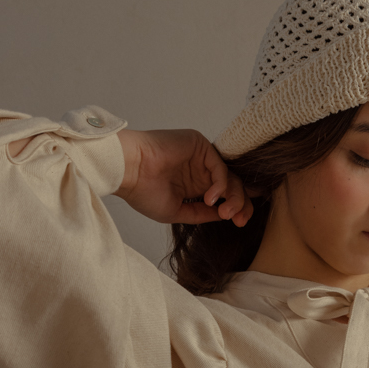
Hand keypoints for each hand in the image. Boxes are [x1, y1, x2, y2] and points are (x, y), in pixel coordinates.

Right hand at [116, 128, 255, 225]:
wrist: (127, 172)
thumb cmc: (142, 191)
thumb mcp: (178, 211)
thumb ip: (202, 213)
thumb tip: (225, 215)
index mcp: (194, 185)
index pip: (224, 195)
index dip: (237, 208)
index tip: (241, 223)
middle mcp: (200, 170)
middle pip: (232, 185)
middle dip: (241, 204)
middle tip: (240, 220)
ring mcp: (200, 157)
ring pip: (229, 176)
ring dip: (232, 196)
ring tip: (226, 212)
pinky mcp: (199, 145)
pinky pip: (219, 166)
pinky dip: (220, 184)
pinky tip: (211, 198)